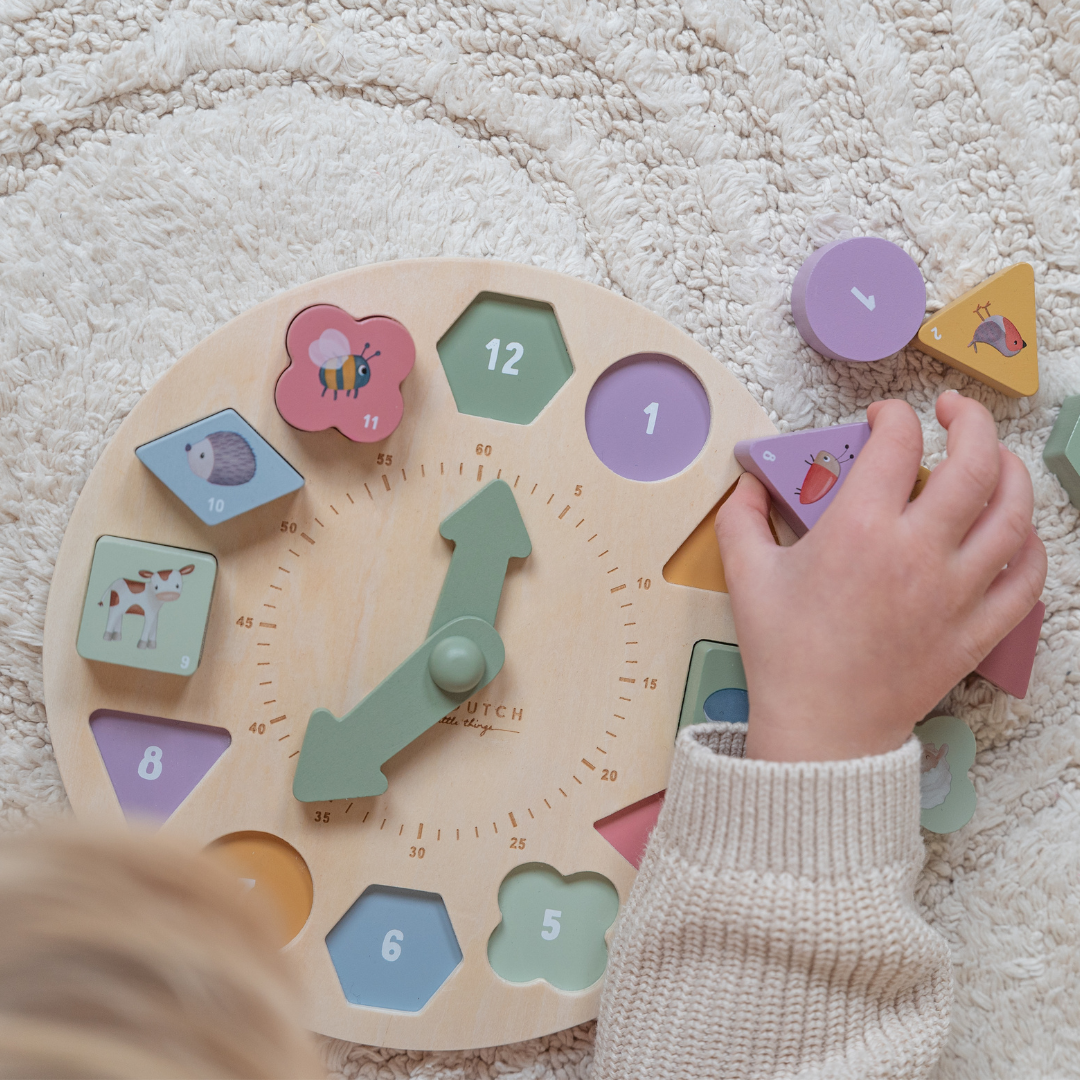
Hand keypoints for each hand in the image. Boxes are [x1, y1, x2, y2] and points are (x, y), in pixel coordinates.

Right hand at [715, 393, 1046, 761]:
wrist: (821, 727)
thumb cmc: (783, 652)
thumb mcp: (746, 575)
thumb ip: (742, 518)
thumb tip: (749, 485)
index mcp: (860, 530)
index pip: (897, 443)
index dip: (893, 415)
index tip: (884, 417)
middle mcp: (918, 552)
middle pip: (975, 462)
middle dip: (971, 420)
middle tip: (953, 412)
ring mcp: (957, 592)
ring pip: (1013, 513)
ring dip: (1011, 472)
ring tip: (994, 459)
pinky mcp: (977, 630)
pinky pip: (1027, 578)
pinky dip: (1030, 546)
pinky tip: (1014, 532)